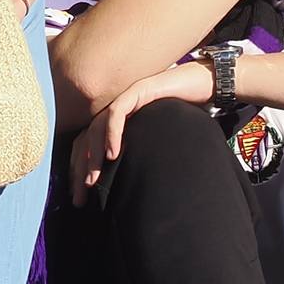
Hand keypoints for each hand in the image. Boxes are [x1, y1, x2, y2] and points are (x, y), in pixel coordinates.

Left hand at [69, 61, 212, 203]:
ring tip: (93, 180)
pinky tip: (112, 154)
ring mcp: (123, 99)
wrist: (202, 85)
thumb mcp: (158, 142)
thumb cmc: (184, 114)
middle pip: (86, 140)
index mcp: (116, 123)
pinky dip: (112, 133)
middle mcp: (114, 111)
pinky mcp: (136, 91)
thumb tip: (137, 190)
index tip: (81, 197)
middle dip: (81, 169)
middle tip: (80, 197)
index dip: (81, 171)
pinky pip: (117, 112)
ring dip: (93, 156)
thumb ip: (143, 157)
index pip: (88, 147)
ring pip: (97, 129)